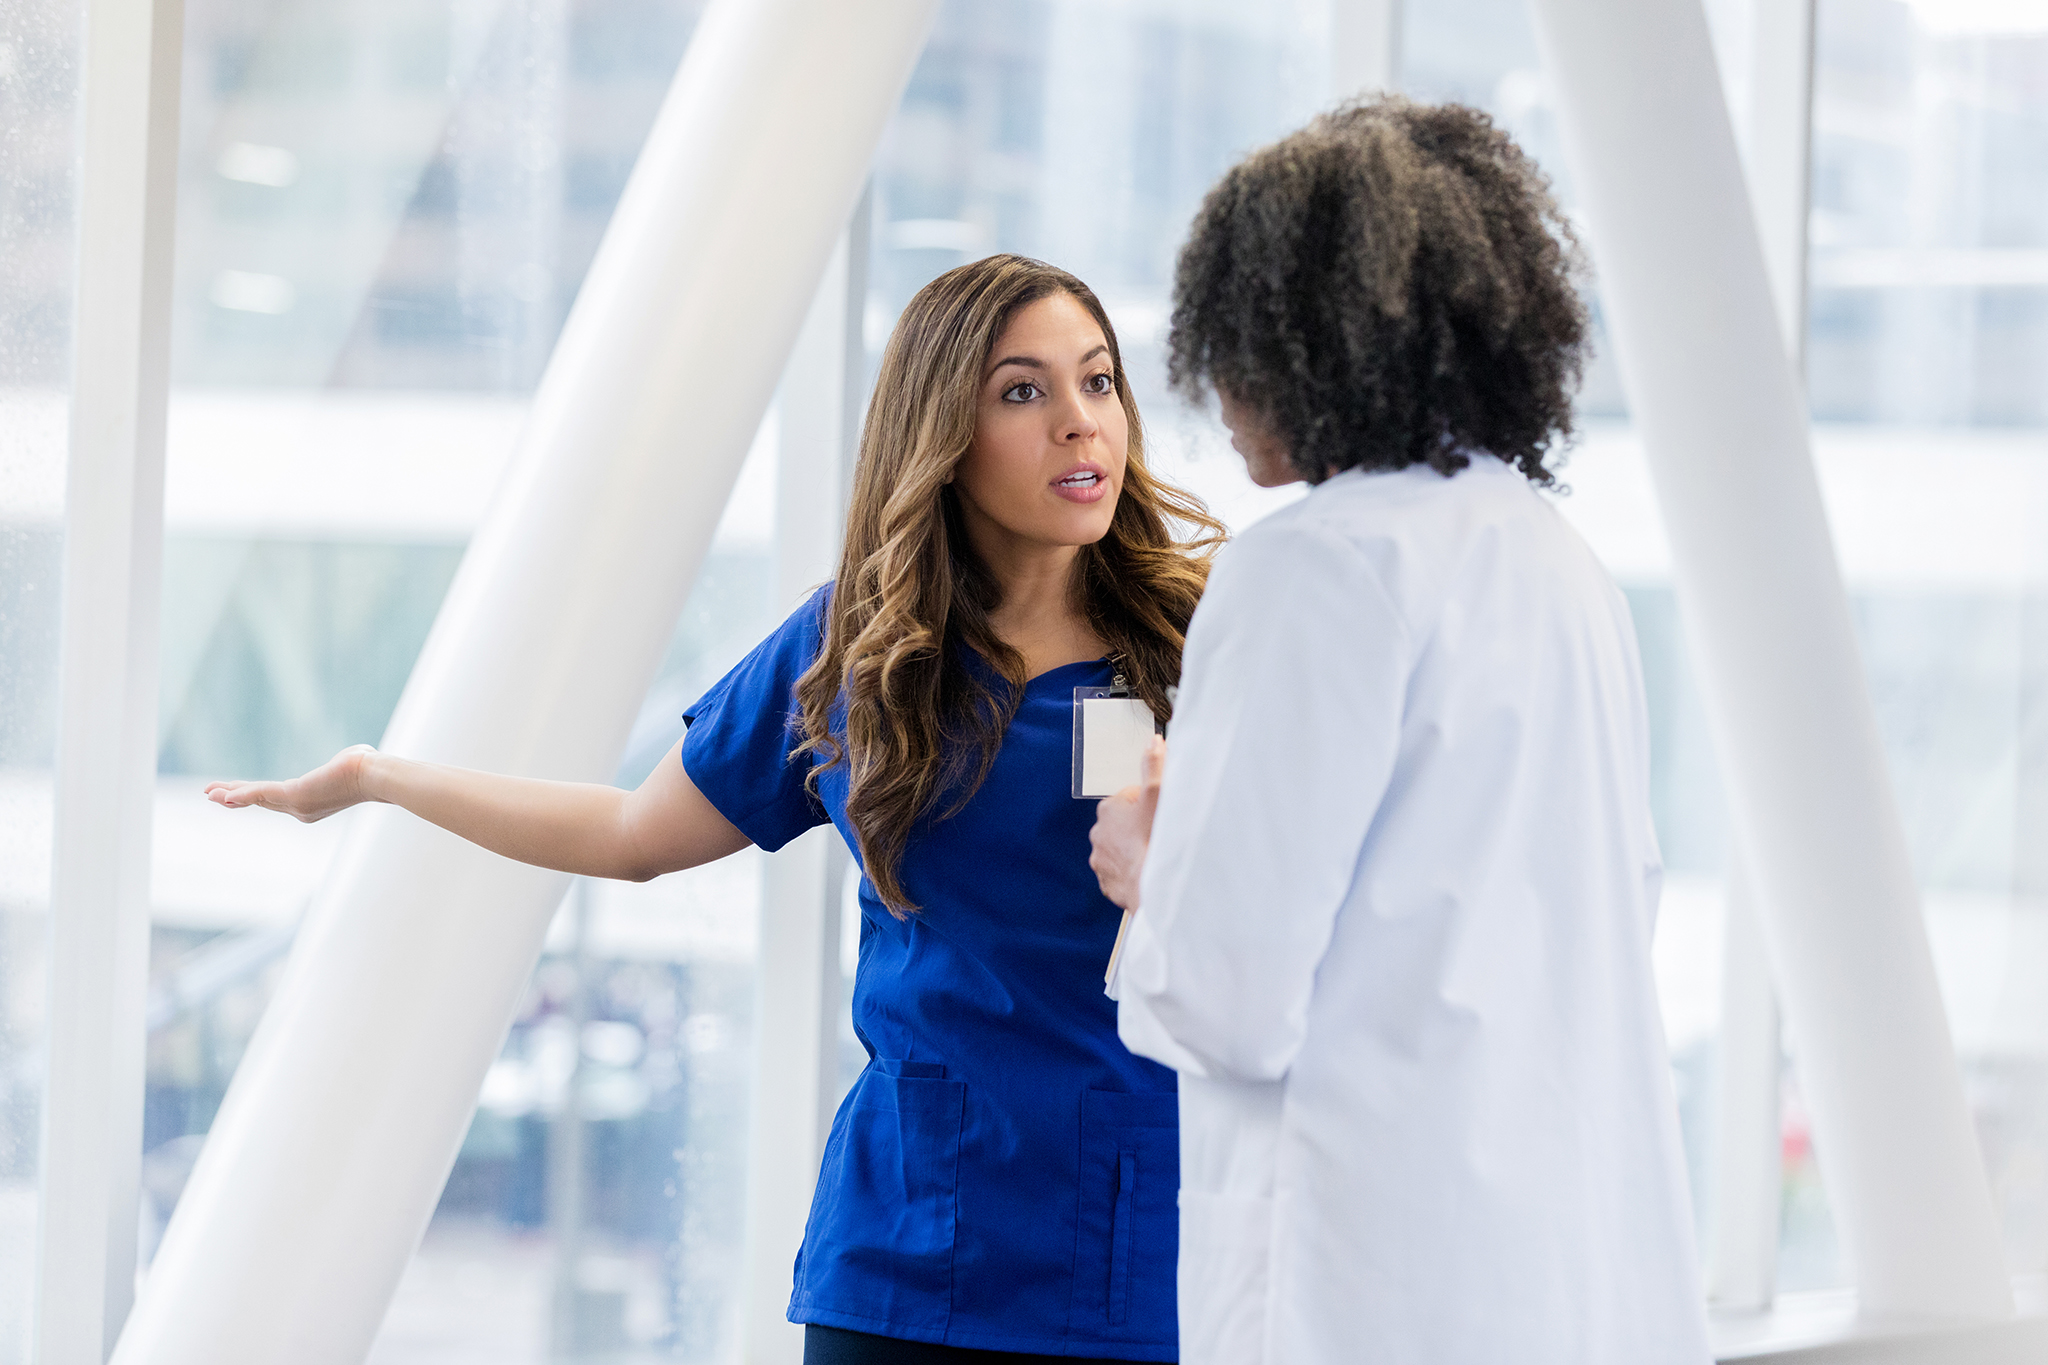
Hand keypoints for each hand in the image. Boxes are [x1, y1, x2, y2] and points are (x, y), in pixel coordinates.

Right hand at [205, 744, 379, 822]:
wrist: (375, 775)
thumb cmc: (369, 767)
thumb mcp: (349, 763)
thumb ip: (342, 762)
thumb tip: (355, 756)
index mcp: (311, 803)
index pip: (275, 799)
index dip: (253, 796)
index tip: (234, 794)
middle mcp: (301, 809)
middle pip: (261, 802)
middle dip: (234, 799)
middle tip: (212, 796)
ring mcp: (297, 805)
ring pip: (257, 799)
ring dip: (231, 796)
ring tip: (209, 793)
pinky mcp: (296, 794)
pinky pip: (262, 793)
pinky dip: (242, 793)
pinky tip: (224, 795)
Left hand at [1089, 735, 1163, 910]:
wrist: (1153, 886)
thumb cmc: (1156, 838)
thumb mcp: (1158, 794)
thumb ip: (1155, 764)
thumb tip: (1153, 741)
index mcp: (1108, 808)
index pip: (1130, 797)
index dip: (1149, 804)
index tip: (1161, 814)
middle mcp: (1098, 833)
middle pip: (1124, 823)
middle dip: (1140, 826)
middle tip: (1160, 834)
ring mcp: (1101, 860)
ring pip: (1121, 848)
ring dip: (1135, 848)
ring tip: (1154, 853)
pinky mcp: (1107, 882)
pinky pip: (1120, 872)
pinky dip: (1132, 871)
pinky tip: (1147, 870)